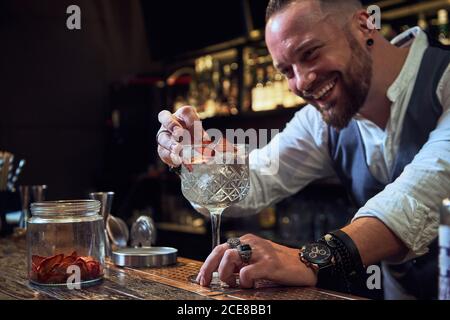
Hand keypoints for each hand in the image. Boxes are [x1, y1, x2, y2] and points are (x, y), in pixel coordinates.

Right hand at [157, 106, 205, 166]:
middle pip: (165, 118)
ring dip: (170, 145)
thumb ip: (204, 138)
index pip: (186, 113)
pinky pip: (162, 152)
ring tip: (178, 151)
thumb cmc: (196, 134)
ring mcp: (163, 134)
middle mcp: (170, 121)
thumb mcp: (202, 133)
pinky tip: (178, 162)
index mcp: (183, 114)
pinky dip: (170, 157)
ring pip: (162, 137)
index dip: (194, 123)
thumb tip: (209, 145)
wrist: (188, 145)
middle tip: (181, 135)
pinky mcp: (161, 148)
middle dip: (172, 126)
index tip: (203, 138)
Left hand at [196, 234, 317, 287]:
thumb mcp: (258, 260)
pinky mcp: (269, 263)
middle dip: (209, 268)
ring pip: (229, 257)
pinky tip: (251, 285)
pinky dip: (244, 282)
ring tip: (235, 283)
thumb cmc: (282, 264)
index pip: (220, 249)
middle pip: (220, 251)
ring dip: (226, 274)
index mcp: (246, 241)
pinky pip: (246, 272)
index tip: (202, 277)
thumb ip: (241, 263)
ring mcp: (260, 252)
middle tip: (206, 282)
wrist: (307, 263)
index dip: (207, 264)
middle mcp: (251, 243)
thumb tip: (222, 273)